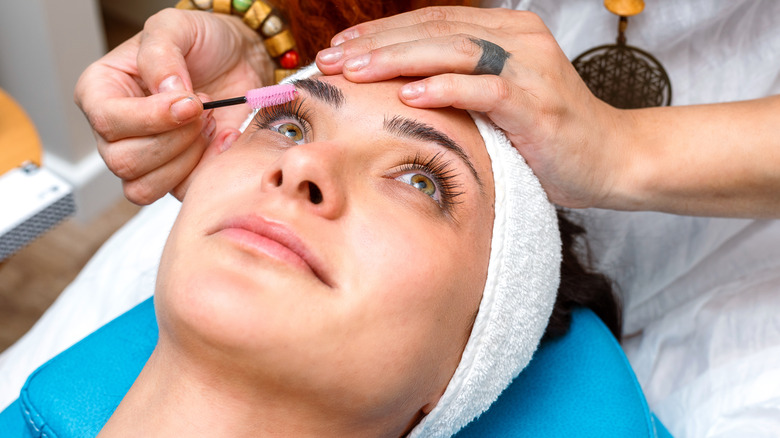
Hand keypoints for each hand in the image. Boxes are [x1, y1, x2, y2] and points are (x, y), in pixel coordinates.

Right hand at [75, 8, 271, 203]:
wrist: (241, 60)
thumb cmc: (202, 42)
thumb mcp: (176, 26)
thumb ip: (162, 52)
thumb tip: (166, 91)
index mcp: (101, 92)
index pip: (108, 122)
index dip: (151, 118)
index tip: (190, 102)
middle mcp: (116, 131)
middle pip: (124, 161)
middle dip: (175, 138)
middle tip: (203, 109)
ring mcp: (143, 159)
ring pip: (144, 187)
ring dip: (187, 157)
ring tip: (208, 123)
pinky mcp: (175, 178)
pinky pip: (180, 193)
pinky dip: (205, 170)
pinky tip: (221, 140)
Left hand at [316, 7, 626, 208]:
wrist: (610, 159)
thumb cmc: (545, 134)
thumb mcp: (496, 99)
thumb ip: (458, 82)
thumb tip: (396, 88)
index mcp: (504, 31)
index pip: (430, 23)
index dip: (379, 33)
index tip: (336, 49)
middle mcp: (517, 38)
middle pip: (433, 30)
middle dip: (375, 44)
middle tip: (328, 61)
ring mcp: (529, 68)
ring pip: (451, 50)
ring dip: (396, 60)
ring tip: (353, 72)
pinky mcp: (537, 103)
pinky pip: (483, 89)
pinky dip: (444, 89)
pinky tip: (408, 96)